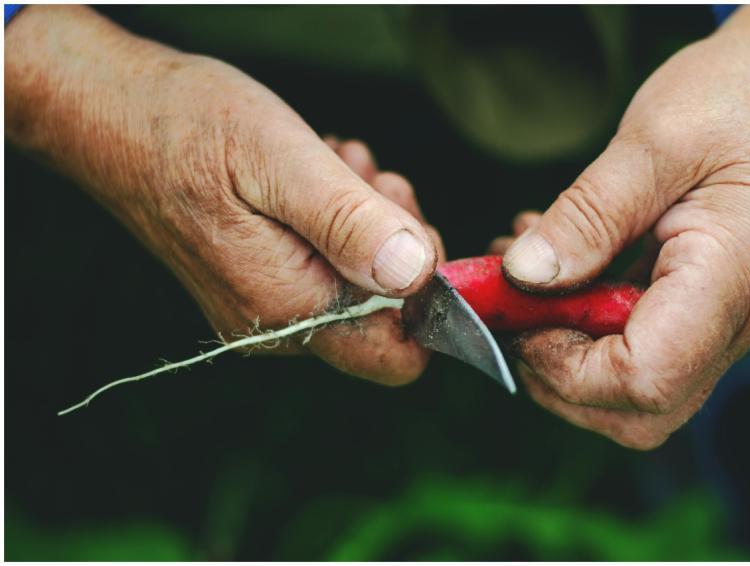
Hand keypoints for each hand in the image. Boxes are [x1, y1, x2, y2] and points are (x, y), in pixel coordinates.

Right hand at [5, 6, 443, 383]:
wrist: (110, 115)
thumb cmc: (187, 127)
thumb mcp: (281, 161)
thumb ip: (349, 223)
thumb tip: (416, 275)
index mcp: (289, 307)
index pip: (397, 355)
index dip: (429, 298)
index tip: (412, 229)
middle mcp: (279, 324)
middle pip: (386, 315)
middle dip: (396, 242)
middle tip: (367, 181)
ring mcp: (265, 307)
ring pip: (360, 283)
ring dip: (367, 220)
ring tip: (334, 167)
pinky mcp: (257, 281)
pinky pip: (327, 265)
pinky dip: (339, 218)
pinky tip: (318, 174)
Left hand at [498, 6, 749, 448]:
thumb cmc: (734, 99)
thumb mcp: (652, 141)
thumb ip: (587, 215)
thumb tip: (523, 277)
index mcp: (734, 273)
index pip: (648, 377)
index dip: (566, 366)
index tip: (519, 318)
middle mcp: (739, 316)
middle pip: (641, 410)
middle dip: (558, 375)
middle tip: (513, 309)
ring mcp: (725, 321)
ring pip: (635, 395)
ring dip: (561, 352)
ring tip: (522, 282)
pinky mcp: (704, 312)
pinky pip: (636, 351)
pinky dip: (579, 328)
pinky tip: (553, 272)